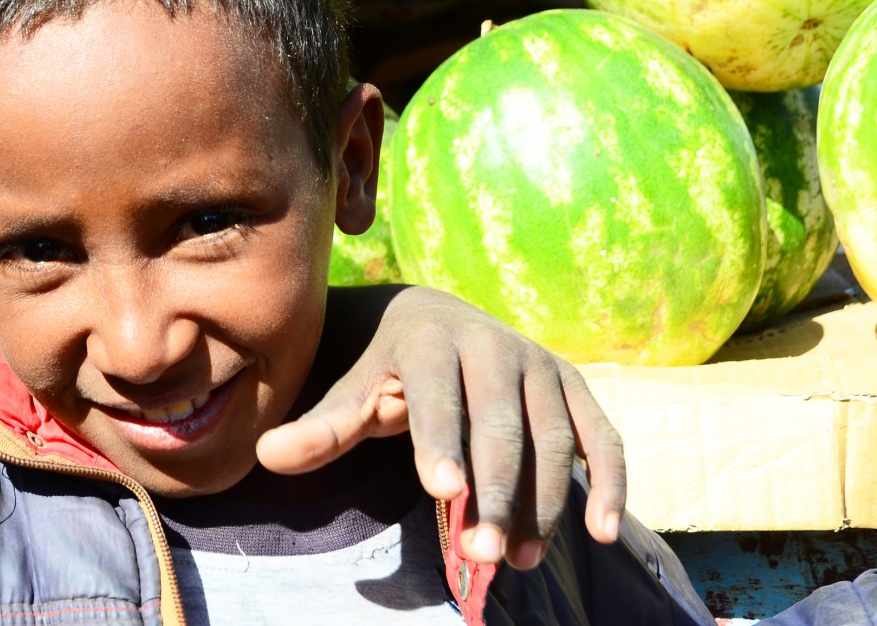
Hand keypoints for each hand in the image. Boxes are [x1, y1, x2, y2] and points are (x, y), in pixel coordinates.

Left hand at [255, 285, 624, 569]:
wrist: (436, 318)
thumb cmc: (385, 368)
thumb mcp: (352, 390)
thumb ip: (320, 427)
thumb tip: (266, 456)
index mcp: (429, 339)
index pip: (436, 392)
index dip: (441, 439)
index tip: (442, 491)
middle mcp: (493, 345)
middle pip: (501, 424)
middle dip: (494, 490)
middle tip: (480, 553)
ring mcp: (540, 365)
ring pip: (554, 438)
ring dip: (542, 502)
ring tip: (514, 559)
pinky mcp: (574, 388)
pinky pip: (602, 437)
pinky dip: (610, 483)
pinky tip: (602, 534)